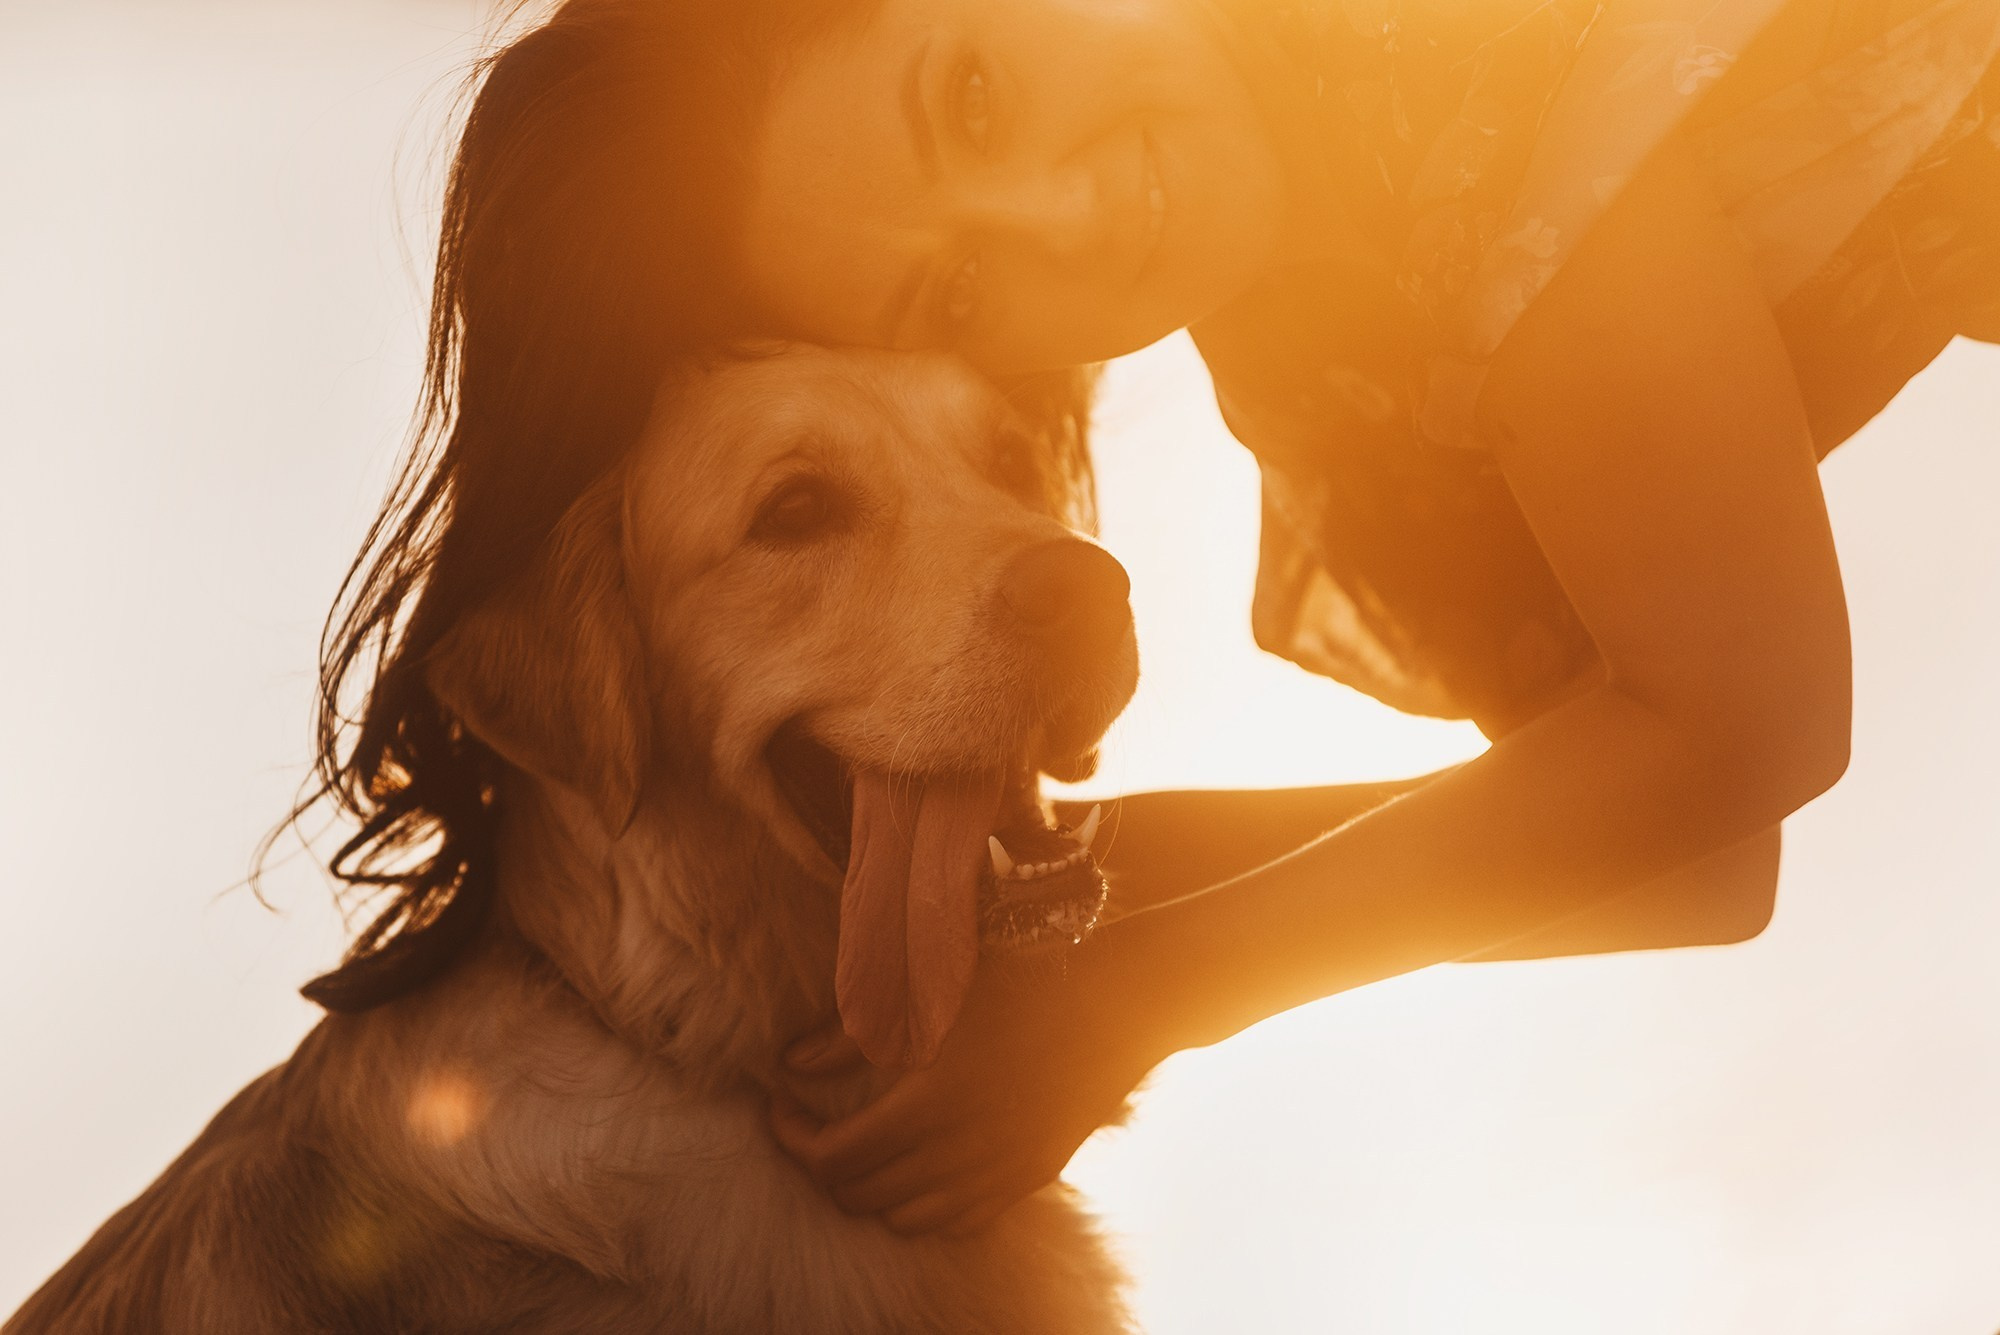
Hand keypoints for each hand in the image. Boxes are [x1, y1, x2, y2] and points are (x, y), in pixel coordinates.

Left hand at [768, 951, 1158, 1235]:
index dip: (791, 1136)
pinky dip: (927, 1206)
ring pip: (908, 1219)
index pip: (832, 1158)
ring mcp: (1000, 1172)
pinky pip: (961, 1219)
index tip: (780, 1102)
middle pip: (861, 1195)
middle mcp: (962, 1153)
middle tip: (814, 1122)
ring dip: (872, 1189)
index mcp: (929, 1106)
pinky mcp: (1031, 1175)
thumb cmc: (1022, 979)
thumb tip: (791, 1064)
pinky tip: (922, 1164)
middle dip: (822, 1164)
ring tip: (865, 1144)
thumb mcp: (931, 992)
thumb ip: (854, 1033)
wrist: (1121, 1000)